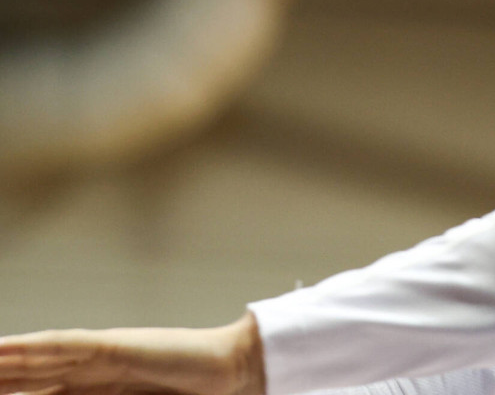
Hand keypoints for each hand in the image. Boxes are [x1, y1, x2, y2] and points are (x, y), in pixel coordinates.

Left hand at [0, 313, 264, 394]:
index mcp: (91, 390)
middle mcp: (88, 371)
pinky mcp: (113, 344)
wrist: (232, 372)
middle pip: (25, 376)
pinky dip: (28, 347)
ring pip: (33, 360)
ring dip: (1, 362)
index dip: (6, 388)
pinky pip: (62, 345)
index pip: (35, 391)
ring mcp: (99, 354)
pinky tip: (3, 348)